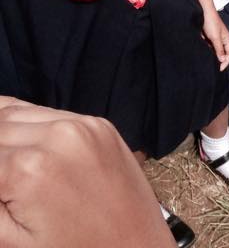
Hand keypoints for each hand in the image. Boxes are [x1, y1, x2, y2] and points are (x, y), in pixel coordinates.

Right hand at [0, 98, 174, 247]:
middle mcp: (57, 136)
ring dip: (0, 134)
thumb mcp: (9, 240)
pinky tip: (22, 152)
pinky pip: (47, 113)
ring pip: (13, 112)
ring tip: (11, 170)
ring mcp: (82, 125)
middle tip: (4, 184)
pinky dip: (26, 126)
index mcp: (28, 169)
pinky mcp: (98, 124)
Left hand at [202, 8, 228, 70]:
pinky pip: (207, 46)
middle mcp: (221, 39)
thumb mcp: (215, 37)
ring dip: (211, 55)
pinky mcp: (206, 36)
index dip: (226, 61)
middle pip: (222, 52)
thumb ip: (219, 49)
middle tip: (213, 67)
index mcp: (226, 39)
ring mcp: (213, 37)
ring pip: (214, 50)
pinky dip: (205, 50)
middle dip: (219, 60)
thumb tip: (223, 60)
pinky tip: (201, 53)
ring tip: (207, 62)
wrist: (201, 10)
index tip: (219, 69)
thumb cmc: (210, 22)